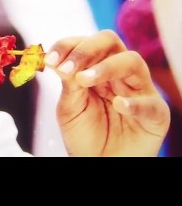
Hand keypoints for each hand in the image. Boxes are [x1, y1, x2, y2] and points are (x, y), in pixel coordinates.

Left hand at [46, 30, 169, 156]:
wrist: (98, 163)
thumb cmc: (85, 133)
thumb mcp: (69, 106)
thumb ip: (67, 83)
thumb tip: (57, 61)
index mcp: (97, 67)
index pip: (86, 42)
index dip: (67, 46)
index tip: (49, 60)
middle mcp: (119, 73)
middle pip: (111, 42)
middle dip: (87, 49)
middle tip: (68, 68)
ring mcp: (139, 91)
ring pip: (132, 62)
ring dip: (106, 67)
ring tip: (84, 79)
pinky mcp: (156, 115)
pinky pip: (150, 104)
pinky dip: (134, 103)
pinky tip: (118, 105)